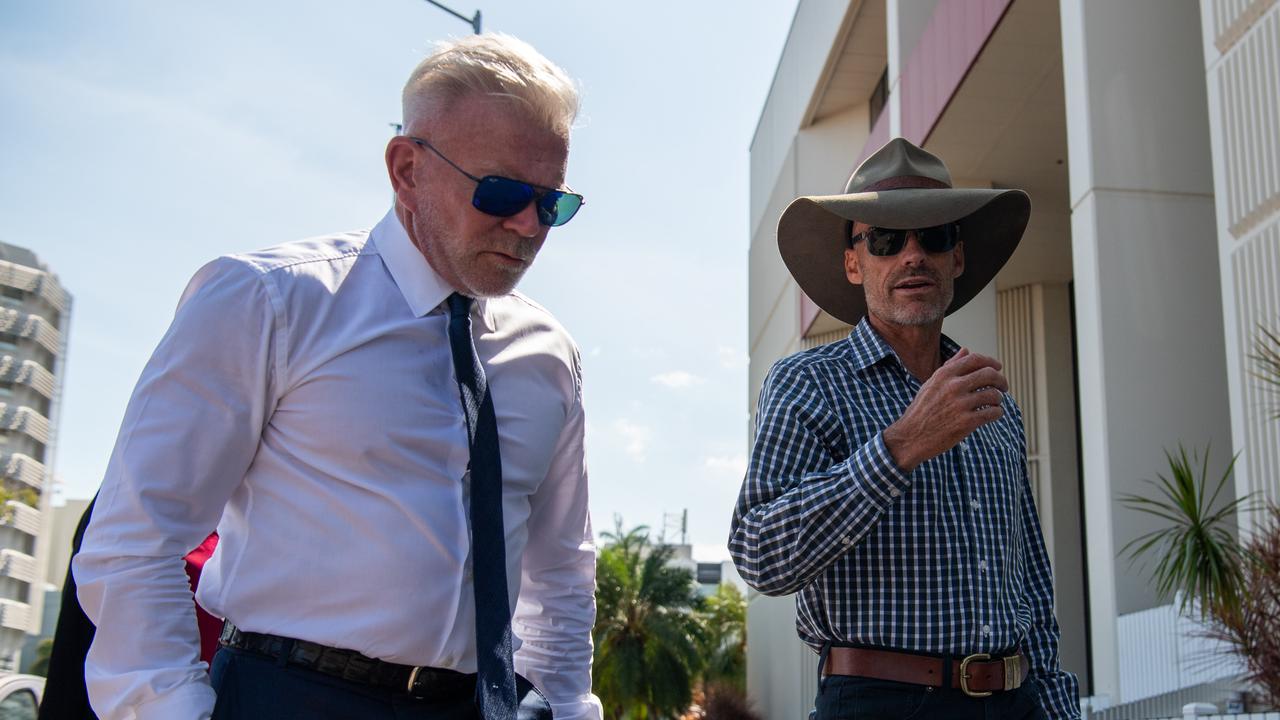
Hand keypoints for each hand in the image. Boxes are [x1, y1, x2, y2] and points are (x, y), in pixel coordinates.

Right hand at [882, 348, 1007, 471]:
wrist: (911, 436)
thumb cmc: (921, 410)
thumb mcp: (931, 384)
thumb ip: (950, 366)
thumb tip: (966, 351)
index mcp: (944, 375)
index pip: (975, 359)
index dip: (991, 362)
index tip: (998, 368)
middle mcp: (953, 386)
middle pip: (989, 374)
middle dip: (1001, 380)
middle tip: (1003, 387)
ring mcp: (960, 404)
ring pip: (994, 394)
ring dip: (999, 398)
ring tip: (995, 403)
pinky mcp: (966, 422)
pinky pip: (993, 412)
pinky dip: (998, 412)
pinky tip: (994, 414)